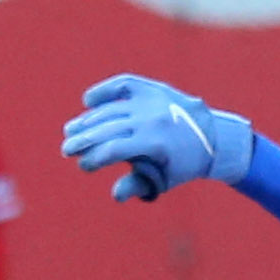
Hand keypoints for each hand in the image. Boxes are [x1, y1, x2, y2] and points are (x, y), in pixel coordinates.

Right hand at [60, 75, 254, 203]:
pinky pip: (123, 84)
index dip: (92, 158)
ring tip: (70, 131)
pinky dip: (104, 90)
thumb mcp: (162, 180)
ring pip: (110, 109)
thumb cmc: (183, 164)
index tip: (83, 166)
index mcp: (154, 144)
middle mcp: (150, 119)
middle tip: (66, 150)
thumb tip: (114, 195)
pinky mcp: (152, 88)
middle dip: (82, 140)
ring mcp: (151, 101)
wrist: (213, 135)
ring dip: (87, 120)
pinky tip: (88, 101)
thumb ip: (136, 186)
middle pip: (105, 129)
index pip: (112, 150)